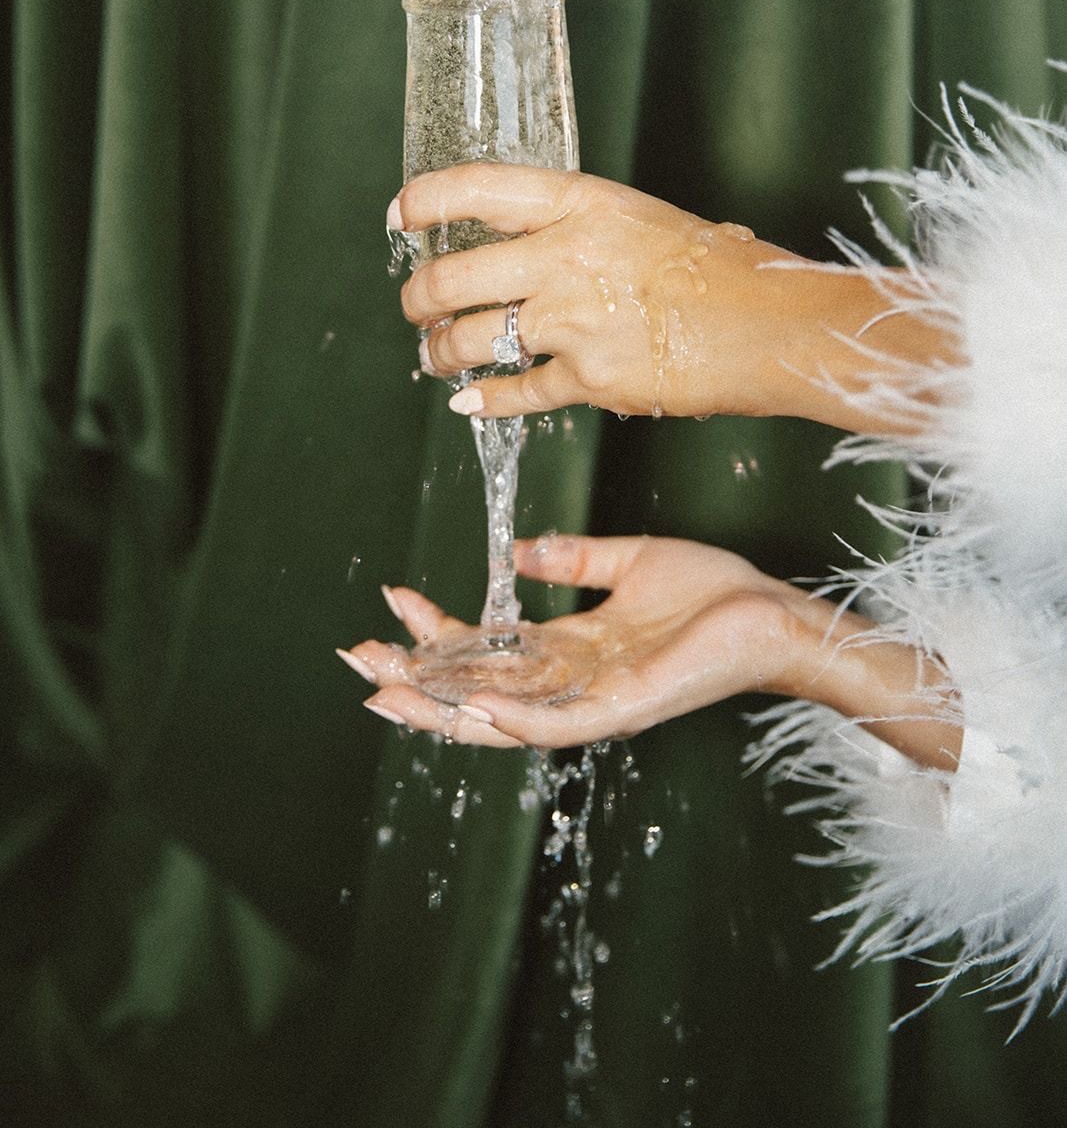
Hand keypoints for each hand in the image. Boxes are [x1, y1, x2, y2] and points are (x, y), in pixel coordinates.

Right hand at [339, 535, 794, 747]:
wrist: (774, 615)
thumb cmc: (714, 593)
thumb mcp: (629, 562)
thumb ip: (574, 560)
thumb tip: (519, 551)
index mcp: (572, 651)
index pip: (488, 646)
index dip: (438, 628)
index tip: (394, 597)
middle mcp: (573, 684)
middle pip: (477, 687)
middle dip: (416, 676)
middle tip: (358, 657)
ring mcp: (593, 704)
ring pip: (500, 716)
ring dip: (440, 706)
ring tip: (385, 690)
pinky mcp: (620, 710)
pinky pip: (553, 724)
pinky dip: (506, 717)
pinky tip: (464, 702)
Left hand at [389, 165, 956, 431]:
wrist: (773, 326)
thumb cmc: (722, 269)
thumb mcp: (642, 221)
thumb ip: (580, 230)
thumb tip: (524, 248)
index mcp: (580, 203)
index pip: (474, 189)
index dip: (422, 201)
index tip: (399, 215)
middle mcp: (564, 256)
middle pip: (450, 276)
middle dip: (416, 298)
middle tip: (413, 307)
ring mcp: (571, 321)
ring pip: (467, 339)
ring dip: (437, 352)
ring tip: (433, 355)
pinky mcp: (588, 380)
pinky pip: (514, 392)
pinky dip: (485, 400)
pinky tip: (470, 400)